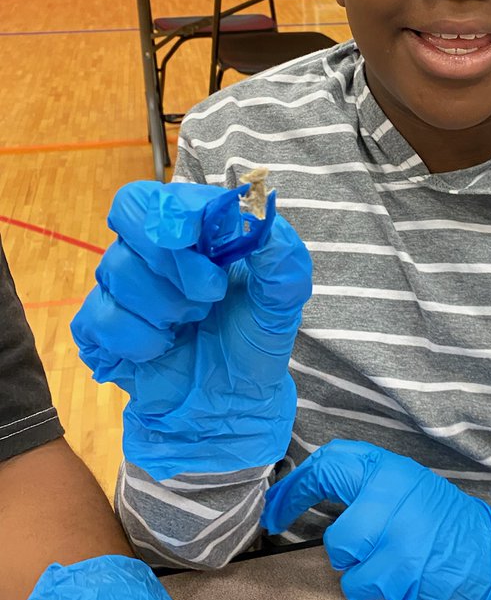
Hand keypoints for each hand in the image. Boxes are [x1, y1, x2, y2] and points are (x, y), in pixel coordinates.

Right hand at [72, 180, 312, 479]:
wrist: (232, 403)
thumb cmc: (253, 338)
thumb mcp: (284, 297)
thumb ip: (281, 253)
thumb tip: (260, 216)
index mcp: (191, 229)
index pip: (160, 196)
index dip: (174, 210)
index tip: (196, 239)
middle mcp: (147, 248)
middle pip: (130, 217)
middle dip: (174, 259)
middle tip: (211, 295)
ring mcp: (118, 286)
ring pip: (118, 272)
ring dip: (167, 306)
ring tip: (194, 323)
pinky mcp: (97, 328)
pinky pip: (100, 319)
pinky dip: (140, 339)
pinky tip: (165, 347)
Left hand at [260, 440, 490, 599]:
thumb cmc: (453, 528)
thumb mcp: (414, 489)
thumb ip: (371, 487)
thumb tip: (317, 489)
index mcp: (393, 470)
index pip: (331, 463)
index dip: (295, 487)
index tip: (275, 507)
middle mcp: (391, 494)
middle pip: (335, 531)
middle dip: (338, 546)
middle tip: (340, 544)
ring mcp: (395, 534)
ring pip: (344, 561)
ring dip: (361, 572)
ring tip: (394, 565)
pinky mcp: (399, 570)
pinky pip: (359, 589)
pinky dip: (374, 594)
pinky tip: (403, 584)